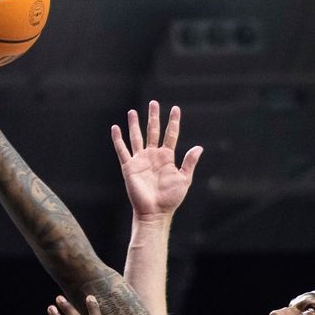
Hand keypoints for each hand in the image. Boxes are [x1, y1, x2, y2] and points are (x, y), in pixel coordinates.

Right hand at [111, 101, 202, 220]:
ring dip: (134, 124)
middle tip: (154, 103)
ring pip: (137, 137)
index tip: (175, 109)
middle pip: (153, 131)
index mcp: (167, 157)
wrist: (155, 212)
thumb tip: (199, 147)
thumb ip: (189, 162)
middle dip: (153, 117)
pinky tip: (115, 128)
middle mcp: (153, 155)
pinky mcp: (129, 166)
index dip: (173, 121)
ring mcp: (140, 160)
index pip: (170, 134)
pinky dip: (118, 139)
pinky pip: (122, 150)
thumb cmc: (170, 198)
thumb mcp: (184, 179)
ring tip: (133, 111)